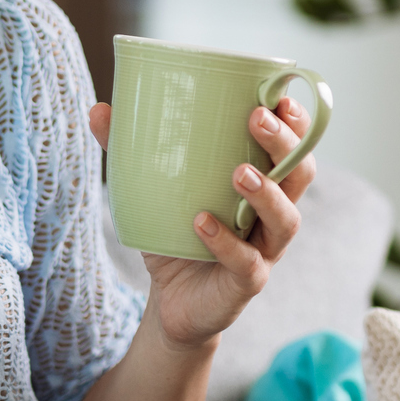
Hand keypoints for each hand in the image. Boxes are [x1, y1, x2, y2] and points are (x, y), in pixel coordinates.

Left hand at [87, 97, 315, 349]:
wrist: (173, 303)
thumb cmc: (175, 235)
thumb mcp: (153, 189)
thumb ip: (130, 150)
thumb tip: (99, 109)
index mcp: (263, 183)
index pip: (294, 147)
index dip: (296, 123)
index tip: (281, 97)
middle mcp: (273, 214)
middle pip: (300, 174)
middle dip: (284, 144)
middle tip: (256, 119)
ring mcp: (264, 250)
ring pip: (286, 219)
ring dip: (267, 193)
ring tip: (239, 173)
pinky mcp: (246, 283)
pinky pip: (246, 262)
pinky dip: (225, 242)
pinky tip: (202, 222)